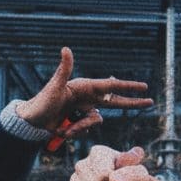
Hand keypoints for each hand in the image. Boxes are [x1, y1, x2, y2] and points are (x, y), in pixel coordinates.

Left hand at [14, 47, 152, 139]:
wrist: (31, 121)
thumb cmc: (41, 102)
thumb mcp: (54, 86)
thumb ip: (63, 69)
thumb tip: (66, 49)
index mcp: (84, 87)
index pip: (111, 86)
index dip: (128, 87)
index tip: (144, 87)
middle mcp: (87, 97)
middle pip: (115, 101)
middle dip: (131, 102)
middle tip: (150, 102)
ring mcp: (84, 109)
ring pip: (95, 121)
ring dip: (80, 128)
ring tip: (63, 129)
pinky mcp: (79, 121)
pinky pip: (86, 129)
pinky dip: (75, 132)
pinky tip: (62, 130)